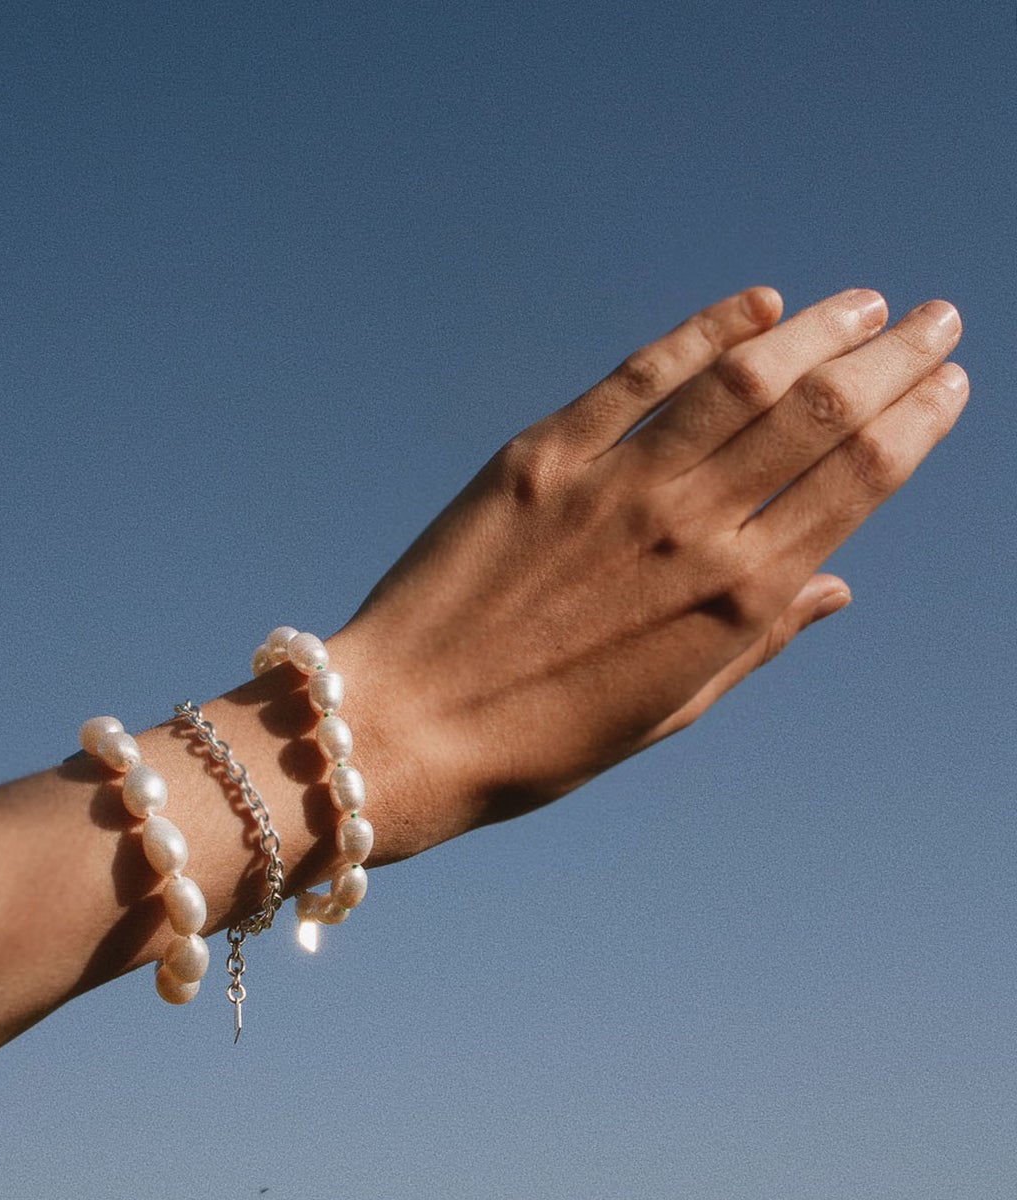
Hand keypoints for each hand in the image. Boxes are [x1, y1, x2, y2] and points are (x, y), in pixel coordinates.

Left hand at [331, 286, 965, 860]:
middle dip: (893, 357)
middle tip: (935, 318)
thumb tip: (836, 587)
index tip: (949, 381)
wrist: (404, 730)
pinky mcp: (543, 456)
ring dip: (820, 329)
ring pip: (746, 377)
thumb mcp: (669, 709)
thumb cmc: (541, 742)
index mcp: (735, 601)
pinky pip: (643, 373)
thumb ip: (758, 640)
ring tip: (864, 304)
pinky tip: (757, 305)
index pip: (858, 481)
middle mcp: (691, 529)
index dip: (917, 419)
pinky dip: (708, 330)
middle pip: (821, 413)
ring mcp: (616, 484)